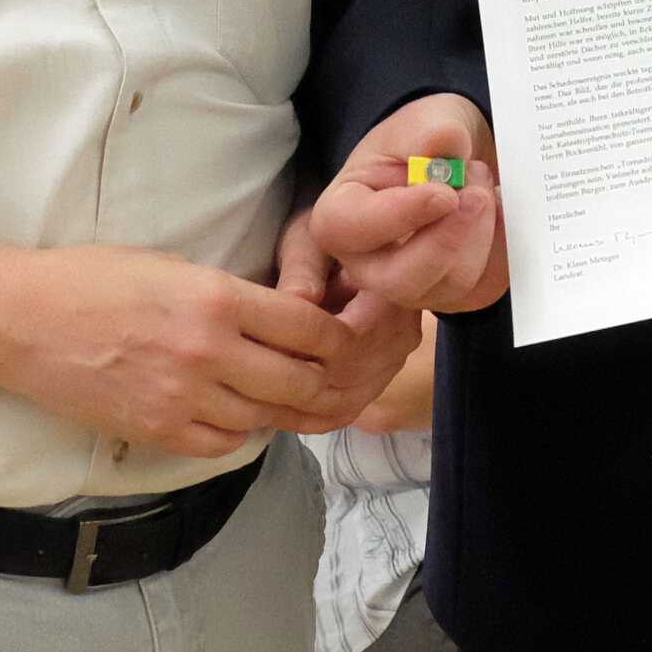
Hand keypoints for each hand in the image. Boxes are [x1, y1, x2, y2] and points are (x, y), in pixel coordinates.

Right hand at [0, 244, 392, 459]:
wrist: (26, 321)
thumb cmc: (95, 278)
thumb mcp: (174, 264)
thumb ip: (229, 294)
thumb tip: (277, 319)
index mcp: (216, 298)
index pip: (308, 328)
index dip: (339, 337)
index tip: (350, 337)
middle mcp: (208, 352)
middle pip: (300, 381)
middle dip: (330, 382)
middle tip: (342, 379)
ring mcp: (183, 399)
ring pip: (267, 417)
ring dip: (289, 409)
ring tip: (300, 398)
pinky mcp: (158, 432)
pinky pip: (225, 443)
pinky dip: (243, 431)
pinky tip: (242, 414)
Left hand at [270, 206, 422, 431]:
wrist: (355, 243)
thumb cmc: (328, 235)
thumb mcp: (312, 237)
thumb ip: (306, 267)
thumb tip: (298, 301)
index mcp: (392, 293)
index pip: (353, 340)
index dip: (304, 350)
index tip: (258, 348)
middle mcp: (404, 332)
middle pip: (352, 377)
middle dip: (300, 384)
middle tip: (247, 383)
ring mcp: (395, 359)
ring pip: (350, 399)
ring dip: (303, 406)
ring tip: (254, 399)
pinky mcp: (380, 376)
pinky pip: (349, 409)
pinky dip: (313, 416)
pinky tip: (276, 412)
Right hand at [310, 95, 507, 313]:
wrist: (452, 162)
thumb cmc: (419, 144)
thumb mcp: (419, 122)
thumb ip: (425, 132)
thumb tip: (441, 143)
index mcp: (340, 218)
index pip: (354, 229)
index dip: (402, 214)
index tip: (445, 193)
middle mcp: (368, 266)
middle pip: (401, 279)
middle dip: (448, 237)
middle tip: (476, 192)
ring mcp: (413, 288)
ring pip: (451, 284)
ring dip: (480, 232)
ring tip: (480, 185)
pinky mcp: (455, 297)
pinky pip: (486, 285)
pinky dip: (502, 245)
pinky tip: (498, 211)